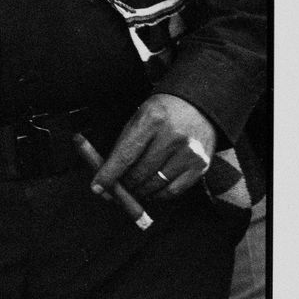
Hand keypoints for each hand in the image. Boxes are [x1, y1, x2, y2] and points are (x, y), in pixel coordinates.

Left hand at [93, 93, 217, 201]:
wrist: (199, 104)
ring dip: (140, 191)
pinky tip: (152, 189)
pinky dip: (158, 194)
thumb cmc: (162, 113)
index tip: (97, 187)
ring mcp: (189, 152)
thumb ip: (123, 147)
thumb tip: (106, 179)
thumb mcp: (139, 118)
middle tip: (118, 188)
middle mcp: (173, 136)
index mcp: (153, 120)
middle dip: (125, 185)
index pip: (125, 155)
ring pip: (155, 184)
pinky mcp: (201, 164)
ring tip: (134, 188)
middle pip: (140, 173)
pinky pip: (173, 190)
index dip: (109, 175)